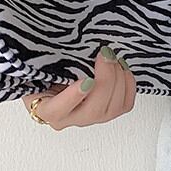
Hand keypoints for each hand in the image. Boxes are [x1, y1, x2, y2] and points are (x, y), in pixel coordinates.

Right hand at [21, 46, 135, 129]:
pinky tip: (122, 69)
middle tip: (105, 55)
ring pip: (113, 108)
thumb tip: (66, 51)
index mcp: (46, 109)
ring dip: (118, 79)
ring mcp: (91, 118)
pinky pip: (125, 105)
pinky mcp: (109, 113)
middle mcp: (70, 119)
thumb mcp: (42, 68)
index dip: (73, 97)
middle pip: (93, 110)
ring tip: (113, 58)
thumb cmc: (50, 73)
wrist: (59, 79)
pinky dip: (128, 84)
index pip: (57, 111)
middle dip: (106, 79)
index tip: (87, 80)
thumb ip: (48, 65)